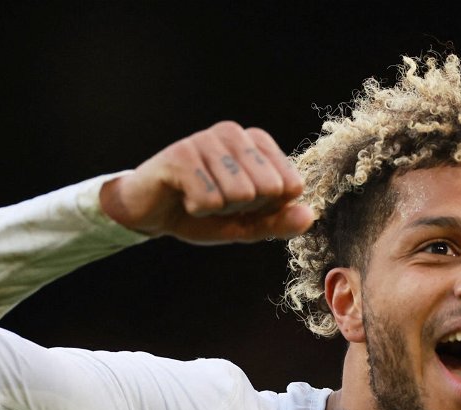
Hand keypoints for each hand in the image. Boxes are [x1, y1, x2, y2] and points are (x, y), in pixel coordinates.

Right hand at [100, 121, 313, 243]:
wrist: (151, 212)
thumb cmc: (203, 213)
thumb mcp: (248, 224)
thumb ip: (279, 222)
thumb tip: (309, 215)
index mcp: (257, 144)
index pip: (291, 186)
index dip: (267, 208)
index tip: (242, 203)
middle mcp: (235, 133)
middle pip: (269, 189)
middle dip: (244, 209)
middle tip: (218, 201)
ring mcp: (207, 139)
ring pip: (241, 194)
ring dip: (219, 209)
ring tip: (199, 198)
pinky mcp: (181, 153)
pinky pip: (210, 199)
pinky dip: (197, 209)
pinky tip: (183, 197)